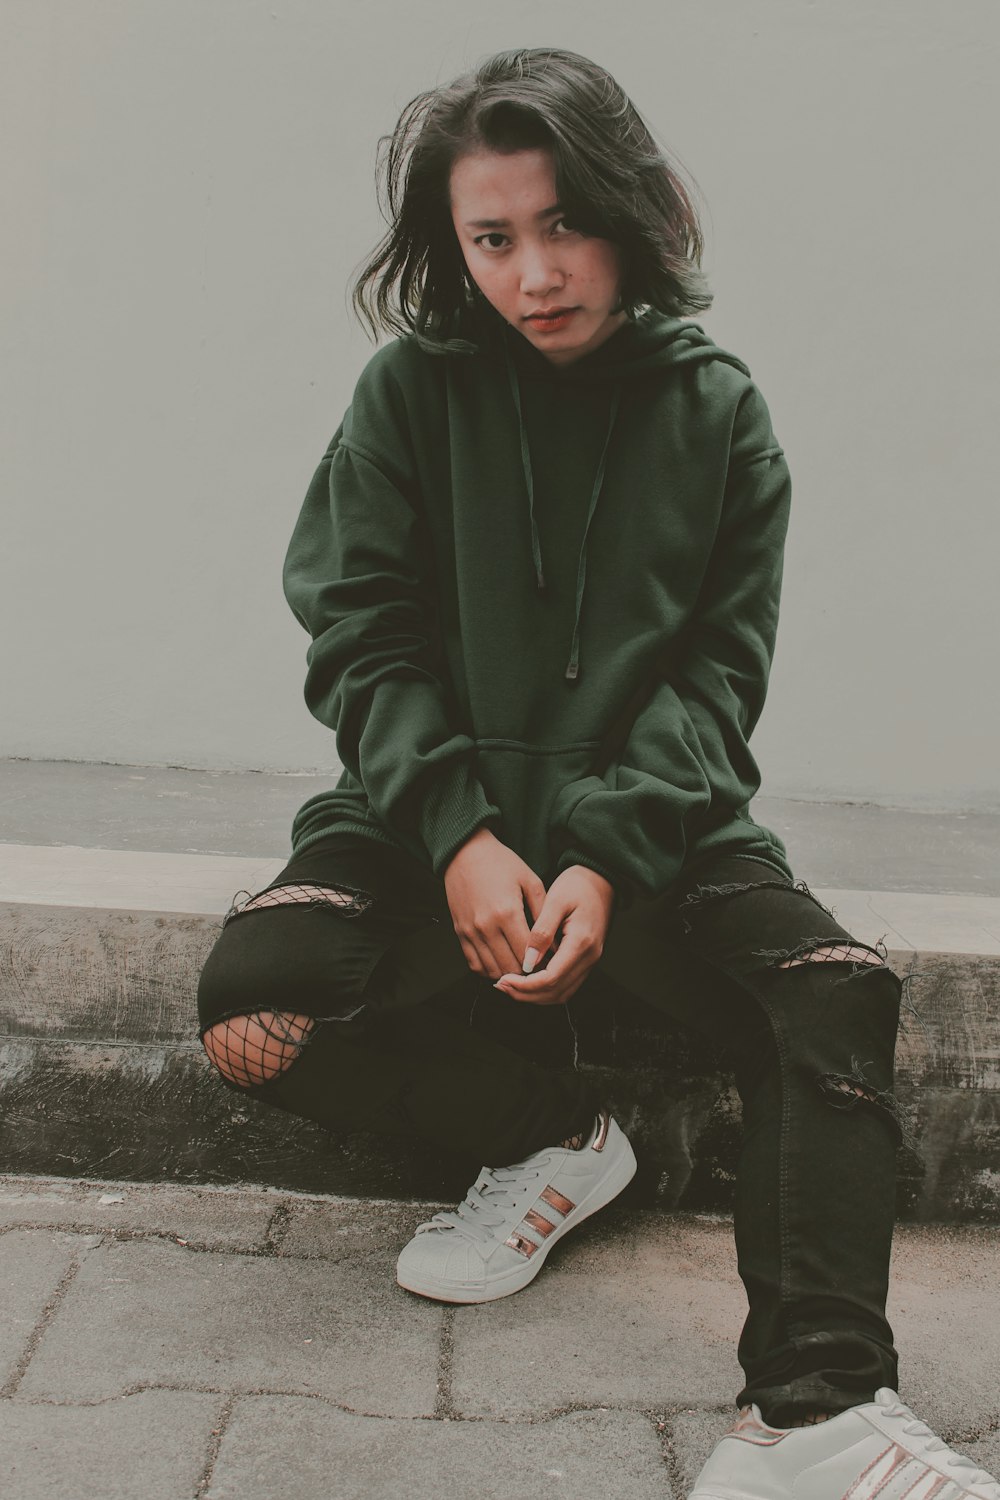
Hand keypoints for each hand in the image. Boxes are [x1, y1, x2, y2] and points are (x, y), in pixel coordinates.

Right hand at [442, 826, 547, 981]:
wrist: (465, 852)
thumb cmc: (499, 862)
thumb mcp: (530, 880)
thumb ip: (543, 911)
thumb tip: (554, 939)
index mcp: (507, 912)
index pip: (526, 953)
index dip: (540, 964)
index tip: (549, 964)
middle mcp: (486, 926)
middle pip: (510, 966)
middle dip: (526, 973)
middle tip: (538, 970)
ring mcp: (470, 931)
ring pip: (491, 970)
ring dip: (508, 974)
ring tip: (520, 969)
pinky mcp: (460, 932)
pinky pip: (474, 964)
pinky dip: (488, 970)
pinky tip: (500, 964)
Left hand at [493, 864, 614, 1007]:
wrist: (601, 880)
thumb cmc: (578, 885)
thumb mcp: (556, 901)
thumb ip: (542, 932)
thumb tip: (528, 961)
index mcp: (581, 942)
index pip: (551, 978)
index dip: (525, 985)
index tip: (504, 979)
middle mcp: (589, 957)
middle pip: (556, 992)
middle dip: (526, 994)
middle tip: (501, 985)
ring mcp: (589, 961)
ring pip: (562, 994)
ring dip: (535, 995)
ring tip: (510, 985)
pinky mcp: (586, 960)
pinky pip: (566, 985)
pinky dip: (545, 988)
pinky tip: (527, 980)